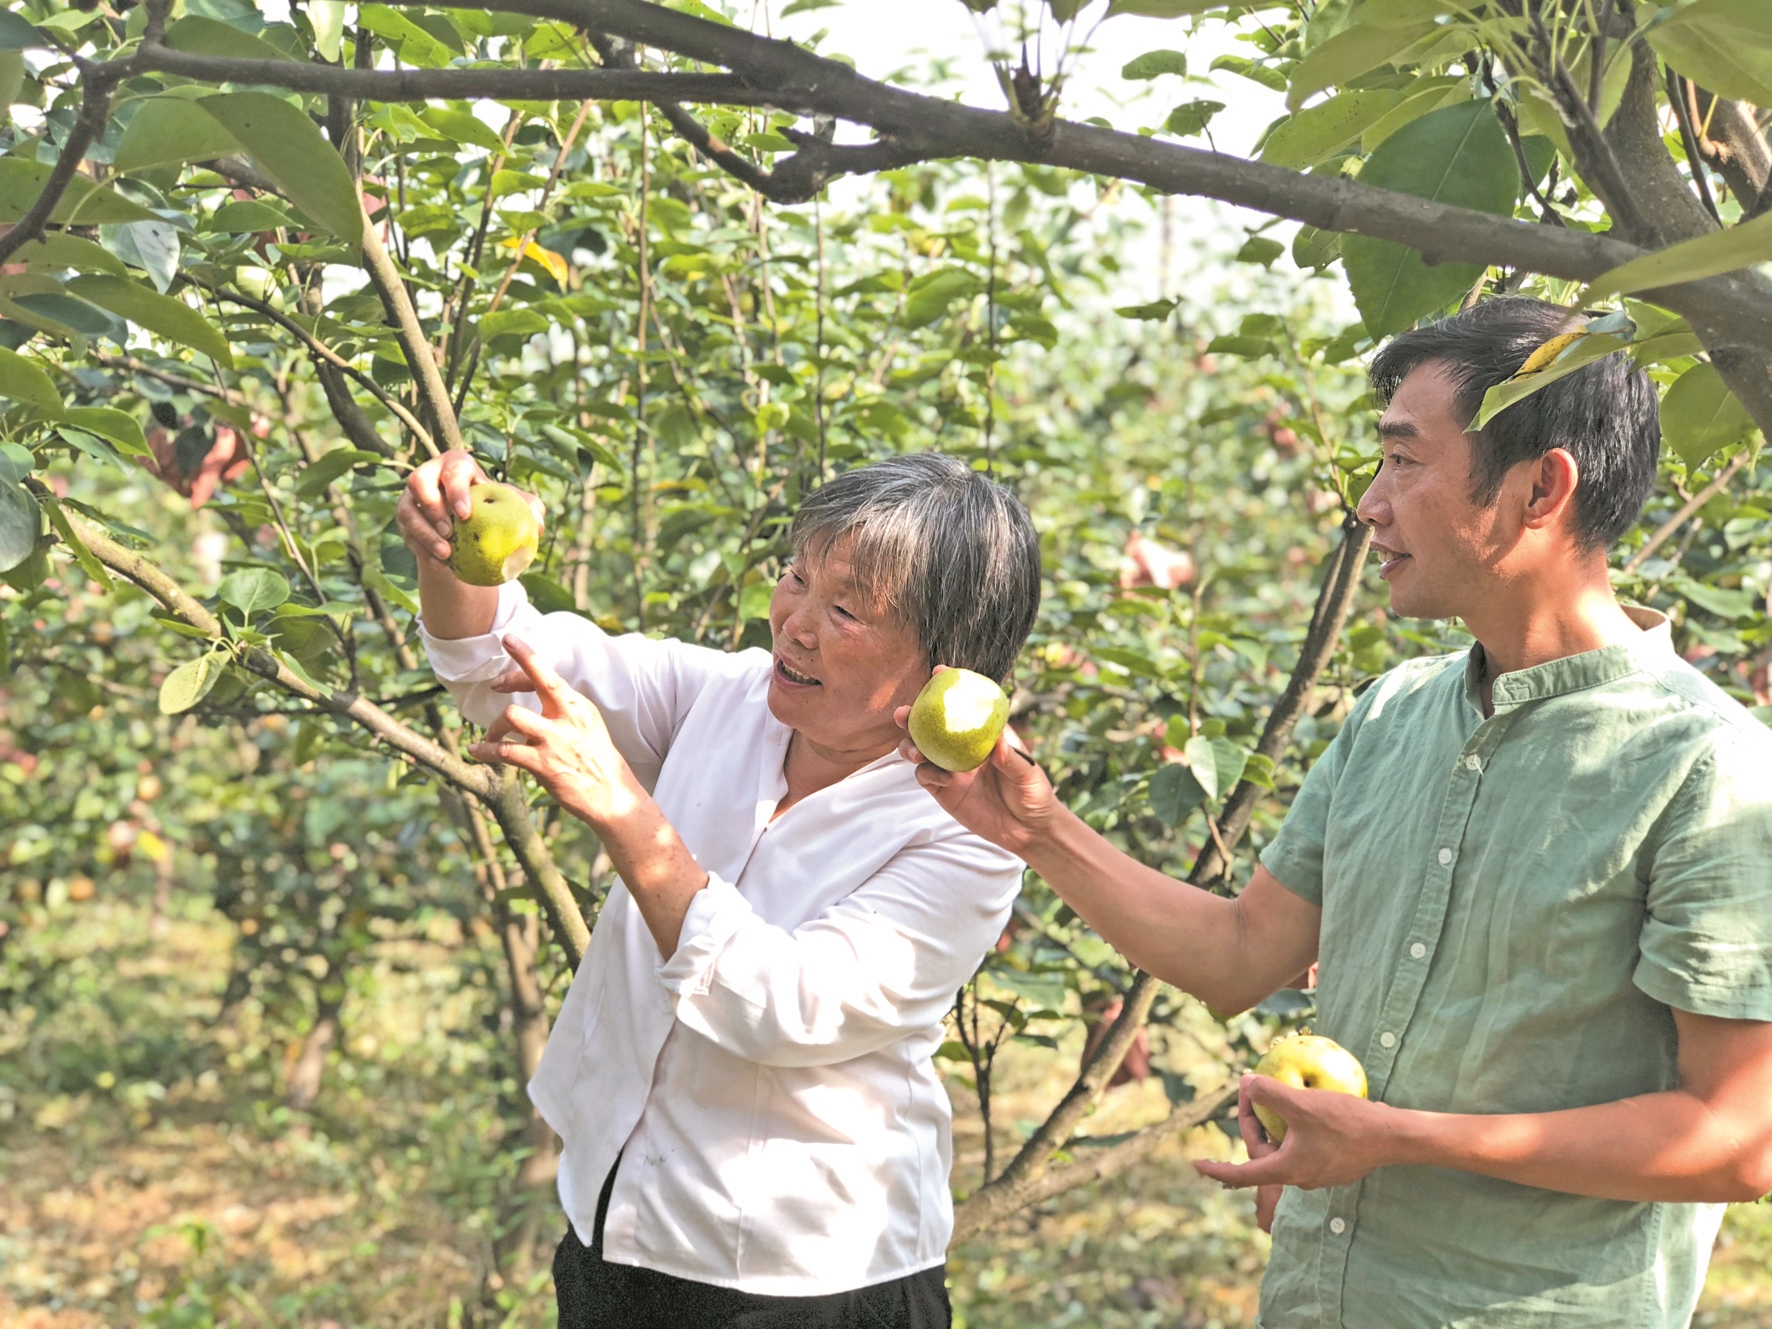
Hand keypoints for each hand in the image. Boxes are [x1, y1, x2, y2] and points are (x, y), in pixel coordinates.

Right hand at [395, 448, 543, 571]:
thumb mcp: (514, 508)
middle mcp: (429, 476)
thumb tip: (539, 525)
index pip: (453, 469)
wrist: (470, 533)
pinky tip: (440, 564)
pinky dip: (422, 550)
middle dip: (432, 506)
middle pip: (417, 480)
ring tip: (446, 553)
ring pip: (407, 511)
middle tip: (450, 531)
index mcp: (457, 466)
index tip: (466, 514)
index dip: (456, 489)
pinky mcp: (406, 520)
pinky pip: (407, 534)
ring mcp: (412, 498)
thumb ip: (529, 510)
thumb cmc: (495, 512)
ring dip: (425, 533)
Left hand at [469, 634, 641, 828]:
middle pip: (538, 682)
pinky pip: (504, 751)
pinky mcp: (543, 765)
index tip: (509, 642)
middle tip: (493, 685)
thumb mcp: (588, 726)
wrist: (612, 796)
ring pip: (512, 716)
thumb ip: (564, 709)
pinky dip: (485, 750)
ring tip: (491, 737)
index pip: (550, 674)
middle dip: (511, 676)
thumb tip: (538, 694)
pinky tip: (477, 750)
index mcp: (578, 706)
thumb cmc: (596, 761)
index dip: (526, 657)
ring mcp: (555, 741)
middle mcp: (568, 718)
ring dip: (495, 727)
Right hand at [894, 671, 1057, 855]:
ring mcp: (950, 768)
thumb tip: (997, 744)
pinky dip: (927, 774)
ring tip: (915, 751)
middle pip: (930, 725)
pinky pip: (925, 777)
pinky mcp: (944, 791)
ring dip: (910, 745)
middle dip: (913, 715)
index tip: (939, 672)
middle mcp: (962, 747)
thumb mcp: (1028, 774)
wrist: (1027, 830)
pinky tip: (943, 779)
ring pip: (919, 749)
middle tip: (904, 713)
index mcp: (982, 734)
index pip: (963, 705)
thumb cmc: (1034, 794)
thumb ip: (1012, 760)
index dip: (949, 687)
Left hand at [1193, 1074, 1400, 1194]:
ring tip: (1272, 1097)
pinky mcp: (1333, 1164)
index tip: (1196, 1164)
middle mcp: (1299, 1177)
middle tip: (1251, 1092)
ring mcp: (1318, 1173)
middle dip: (1251, 1124)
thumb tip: (1245, 1082)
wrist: (1393, 1137)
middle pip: (1262, 1154)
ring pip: (1283, 1151)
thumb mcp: (1302, 1104)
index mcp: (1286, 1169)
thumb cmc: (1347, 1123)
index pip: (1241, 1174)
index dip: (1216, 1170)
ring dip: (1273, 1127)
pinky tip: (1302, 1108)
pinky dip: (1292, 1130)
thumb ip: (1269, 1093)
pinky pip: (1302, 1148)